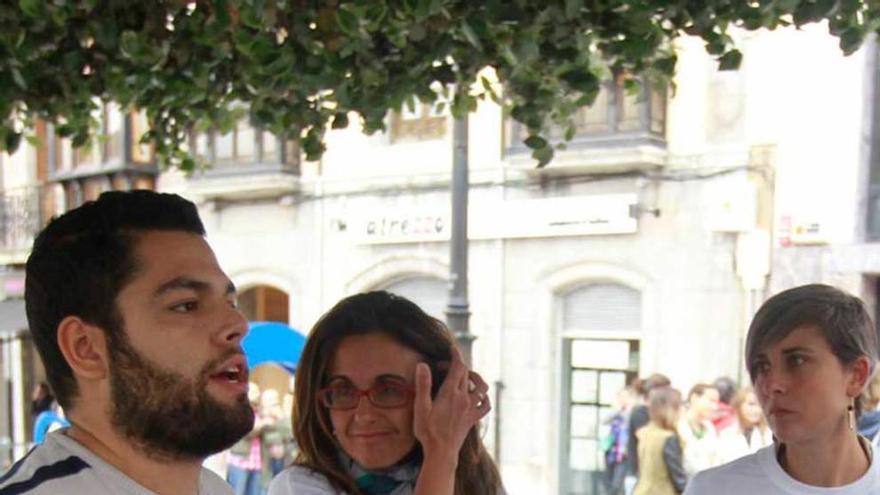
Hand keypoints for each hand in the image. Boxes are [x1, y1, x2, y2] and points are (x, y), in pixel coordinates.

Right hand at [412, 347, 490, 465]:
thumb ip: (423, 385)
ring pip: (481, 387)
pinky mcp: (473, 418)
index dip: (456, 354)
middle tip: (442, 366)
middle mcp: (464, 398)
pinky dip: (483, 397)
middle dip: (457, 364)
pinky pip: (485, 405)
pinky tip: (477, 396)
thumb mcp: (421, 407)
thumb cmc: (428, 431)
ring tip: (465, 376)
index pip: (458, 366)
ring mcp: (471, 409)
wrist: (441, 453)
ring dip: (475, 377)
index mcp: (451, 393)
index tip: (451, 347)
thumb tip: (423, 364)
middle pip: (466, 373)